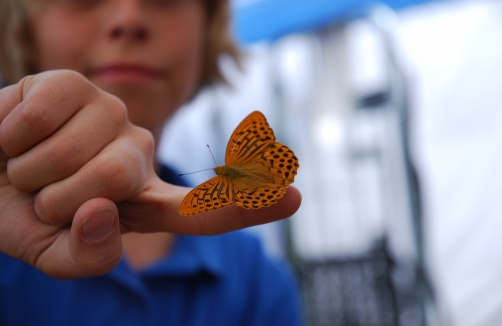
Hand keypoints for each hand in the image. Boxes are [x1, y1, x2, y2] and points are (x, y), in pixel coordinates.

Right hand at [0, 70, 300, 278]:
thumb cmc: (19, 211)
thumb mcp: (51, 251)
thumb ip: (85, 256)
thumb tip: (104, 214)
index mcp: (142, 200)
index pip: (204, 209)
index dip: (249, 204)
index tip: (292, 197)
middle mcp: (137, 153)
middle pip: (120, 180)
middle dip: (61, 200)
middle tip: (41, 195)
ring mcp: (111, 115)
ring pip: (82, 153)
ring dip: (33, 172)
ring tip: (27, 165)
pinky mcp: (75, 84)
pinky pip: (45, 115)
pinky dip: (12, 136)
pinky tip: (14, 134)